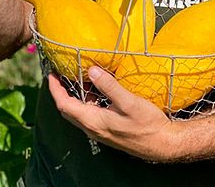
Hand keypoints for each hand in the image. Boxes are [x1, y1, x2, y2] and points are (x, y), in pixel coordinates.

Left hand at [48, 66, 175, 161]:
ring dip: (74, 95)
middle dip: (60, 91)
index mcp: (93, 121)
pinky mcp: (108, 129)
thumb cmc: (148, 125)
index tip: (50, 74)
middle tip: (59, 73)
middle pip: (68, 109)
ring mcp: (100, 130)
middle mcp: (92, 128)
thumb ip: (109, 86)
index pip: (64, 105)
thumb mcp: (129, 102)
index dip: (55, 89)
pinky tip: (95, 89)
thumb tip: (92, 70)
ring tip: (75, 76)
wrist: (163, 144)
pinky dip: (86, 100)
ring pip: (79, 111)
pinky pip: (89, 113)